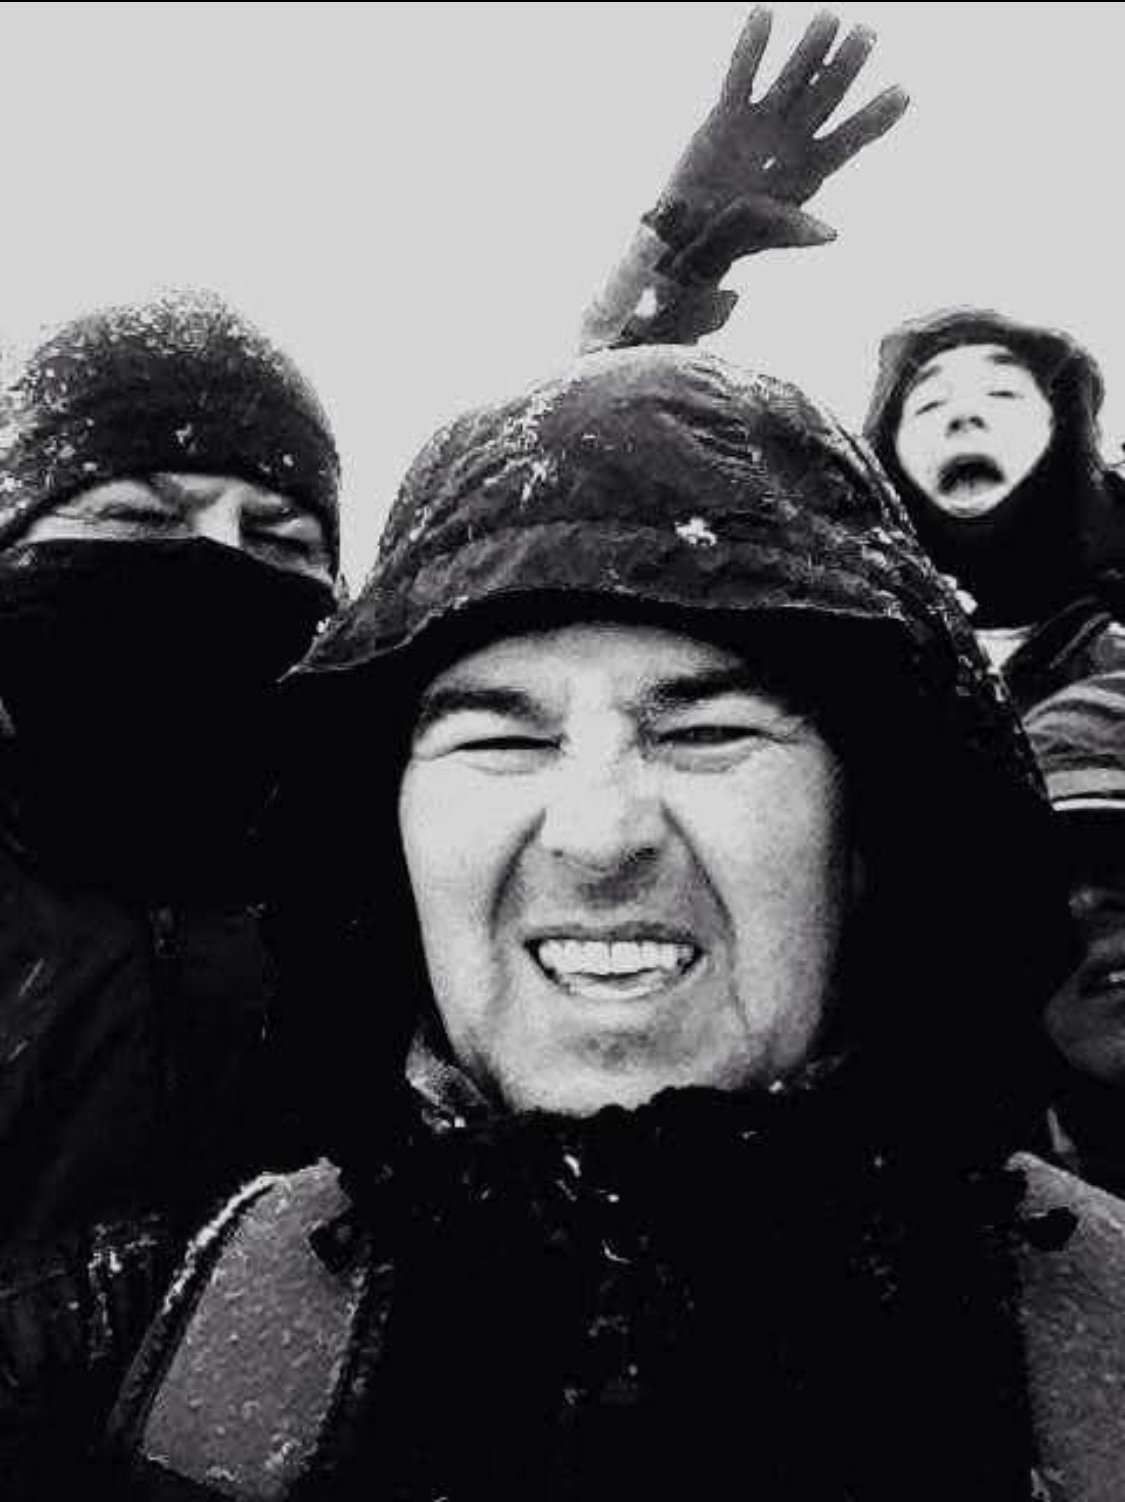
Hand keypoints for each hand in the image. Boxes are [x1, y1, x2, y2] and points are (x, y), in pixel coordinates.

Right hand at [649, 9, 908, 277]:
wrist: (691, 233)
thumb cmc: (734, 239)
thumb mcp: (768, 234)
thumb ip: (797, 229)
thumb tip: (830, 235)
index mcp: (811, 167)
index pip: (851, 137)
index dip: (876, 117)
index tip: (902, 94)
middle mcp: (792, 138)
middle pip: (828, 94)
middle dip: (848, 64)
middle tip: (867, 33)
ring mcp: (763, 121)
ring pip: (793, 74)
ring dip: (811, 47)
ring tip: (828, 18)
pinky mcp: (728, 114)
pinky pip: (741, 73)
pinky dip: (751, 46)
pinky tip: (764, 13)